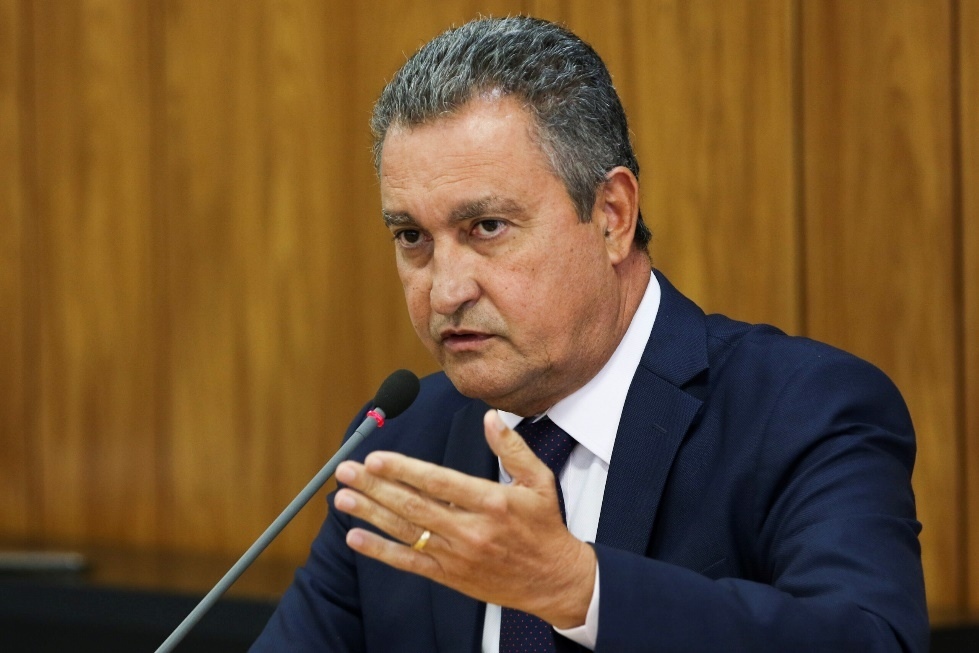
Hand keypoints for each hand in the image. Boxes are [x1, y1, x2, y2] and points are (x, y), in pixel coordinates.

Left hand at [333, 409, 595, 628]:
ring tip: (342, 499)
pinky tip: (357, 538)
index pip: (439, 482)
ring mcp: (458, 555)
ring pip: (406, 532)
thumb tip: (491, 417)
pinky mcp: (451, 576)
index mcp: (492, 502)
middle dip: (375, 487)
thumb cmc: (545, 526)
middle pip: (414, 506)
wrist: (554, 581)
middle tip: (346, 472)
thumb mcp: (539, 481)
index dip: (404, 470)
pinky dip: (381, 551)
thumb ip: (513, 448)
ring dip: (371, 514)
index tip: (375, 458)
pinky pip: (410, 562)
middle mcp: (471, 530)